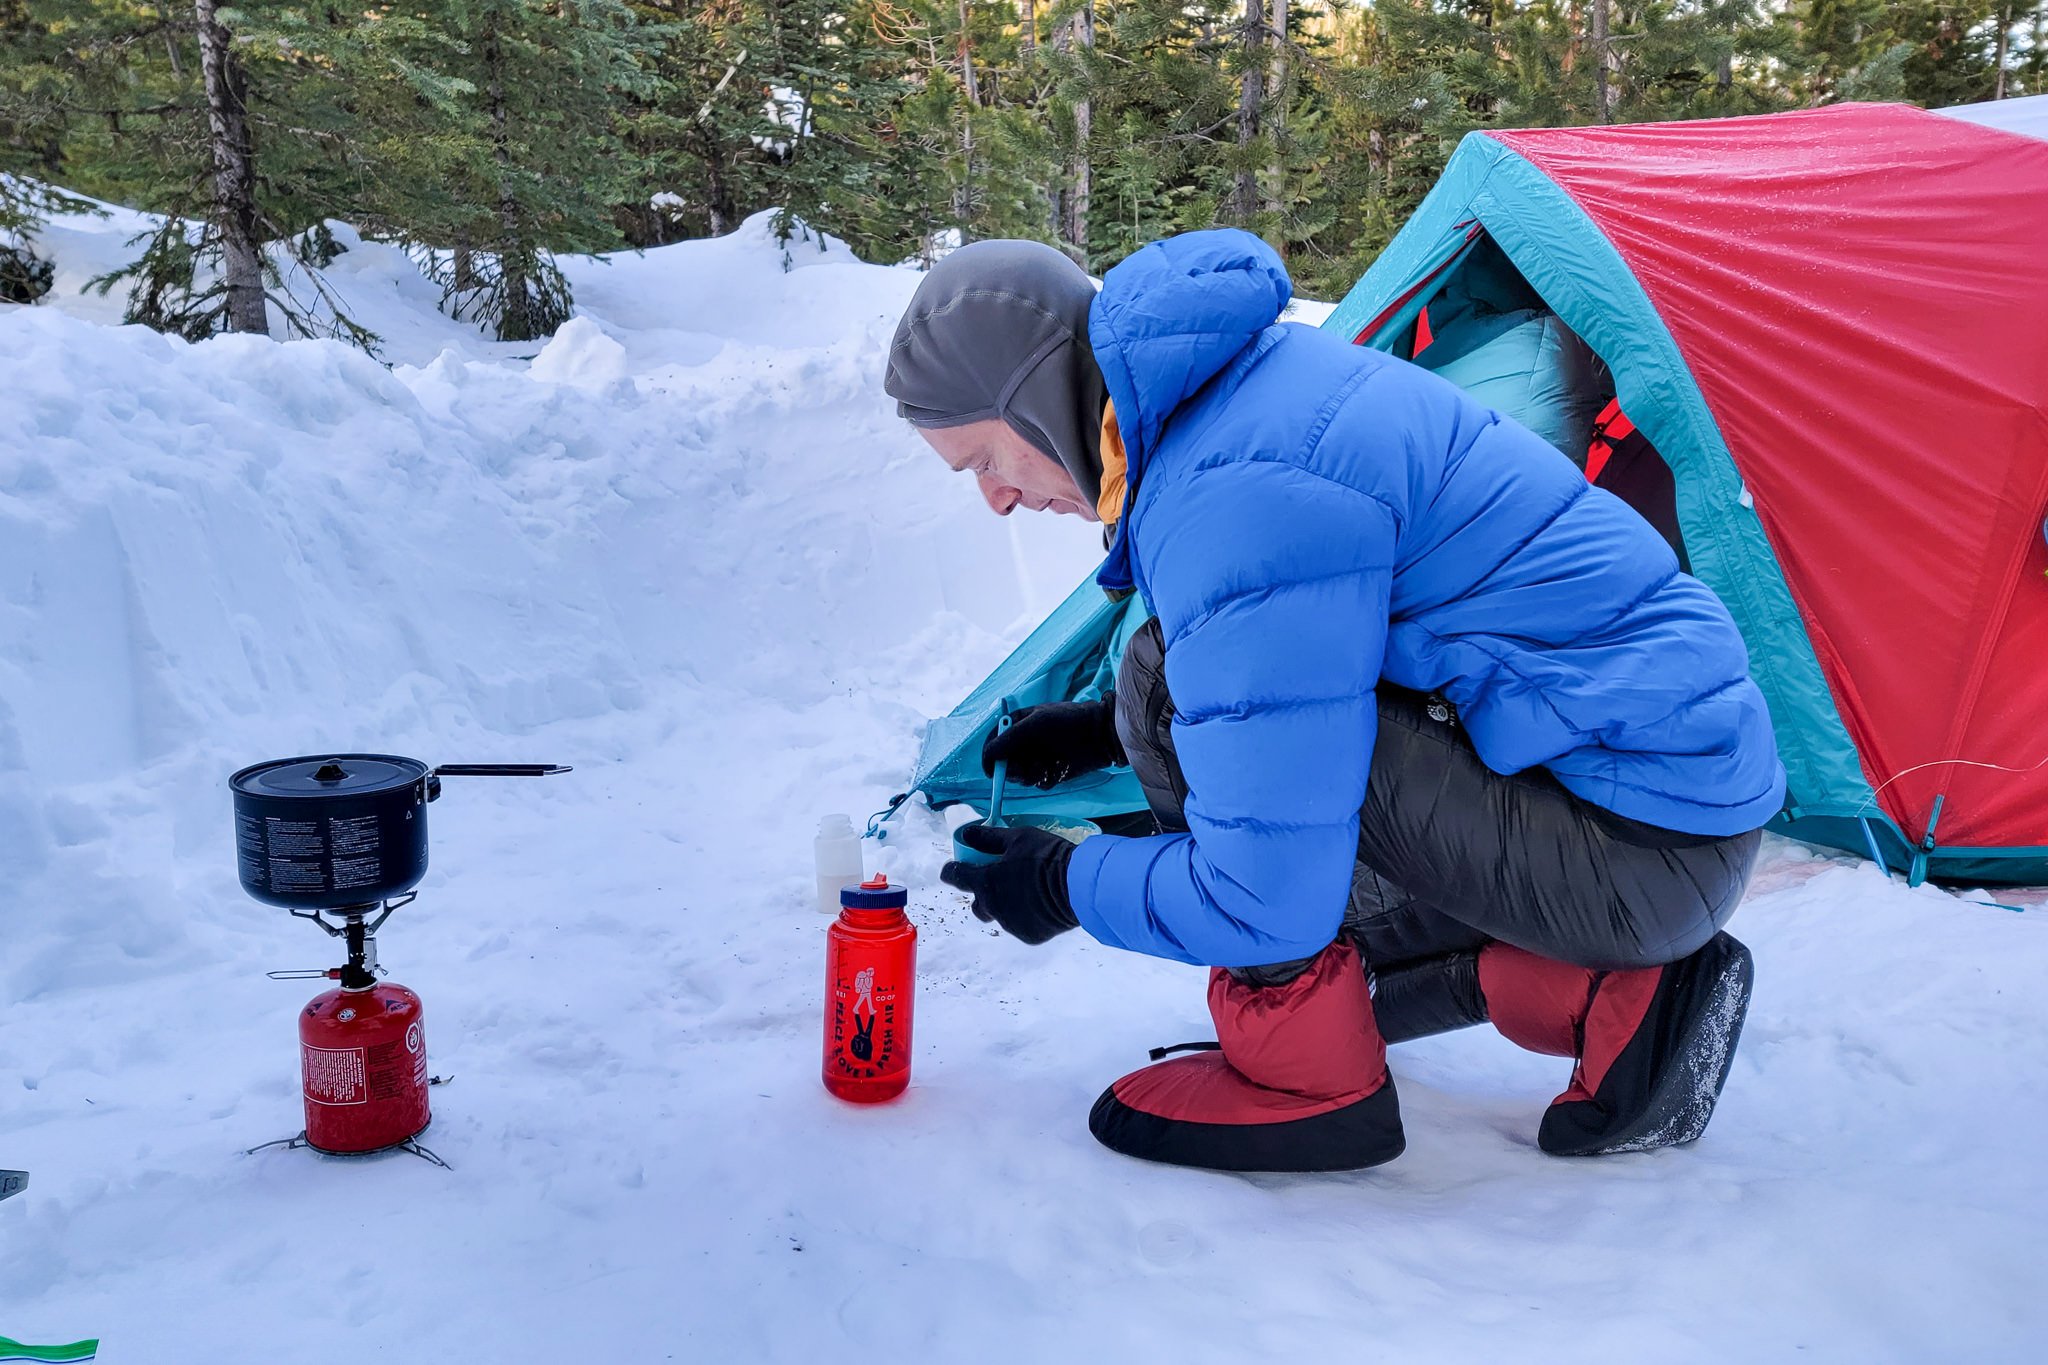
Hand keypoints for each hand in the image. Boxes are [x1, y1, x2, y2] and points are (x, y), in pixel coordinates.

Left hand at [940, 823, 1079, 944]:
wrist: (1078, 887)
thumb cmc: (1046, 857)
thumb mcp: (1018, 838)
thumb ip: (989, 838)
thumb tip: (967, 833)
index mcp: (986, 882)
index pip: (955, 877)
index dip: (952, 871)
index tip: (954, 869)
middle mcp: (993, 907)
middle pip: (977, 904)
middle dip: (983, 895)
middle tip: (999, 882)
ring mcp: (1011, 924)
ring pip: (1001, 916)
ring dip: (1007, 905)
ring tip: (1028, 892)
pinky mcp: (1029, 936)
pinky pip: (1022, 925)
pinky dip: (1026, 916)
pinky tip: (1042, 904)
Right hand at [981, 697, 1124, 788]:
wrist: (1099, 735)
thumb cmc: (1067, 721)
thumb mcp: (1034, 724)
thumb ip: (1008, 739)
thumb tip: (988, 755)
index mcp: (1017, 724)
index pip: (994, 741)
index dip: (990, 756)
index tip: (991, 769)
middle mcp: (1024, 743)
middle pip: (1004, 764)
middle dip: (1012, 769)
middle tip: (1023, 768)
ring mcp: (1036, 758)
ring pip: (1020, 777)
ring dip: (1030, 774)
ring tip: (1046, 765)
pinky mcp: (1049, 773)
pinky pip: (1037, 783)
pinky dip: (1045, 779)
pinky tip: (1058, 768)